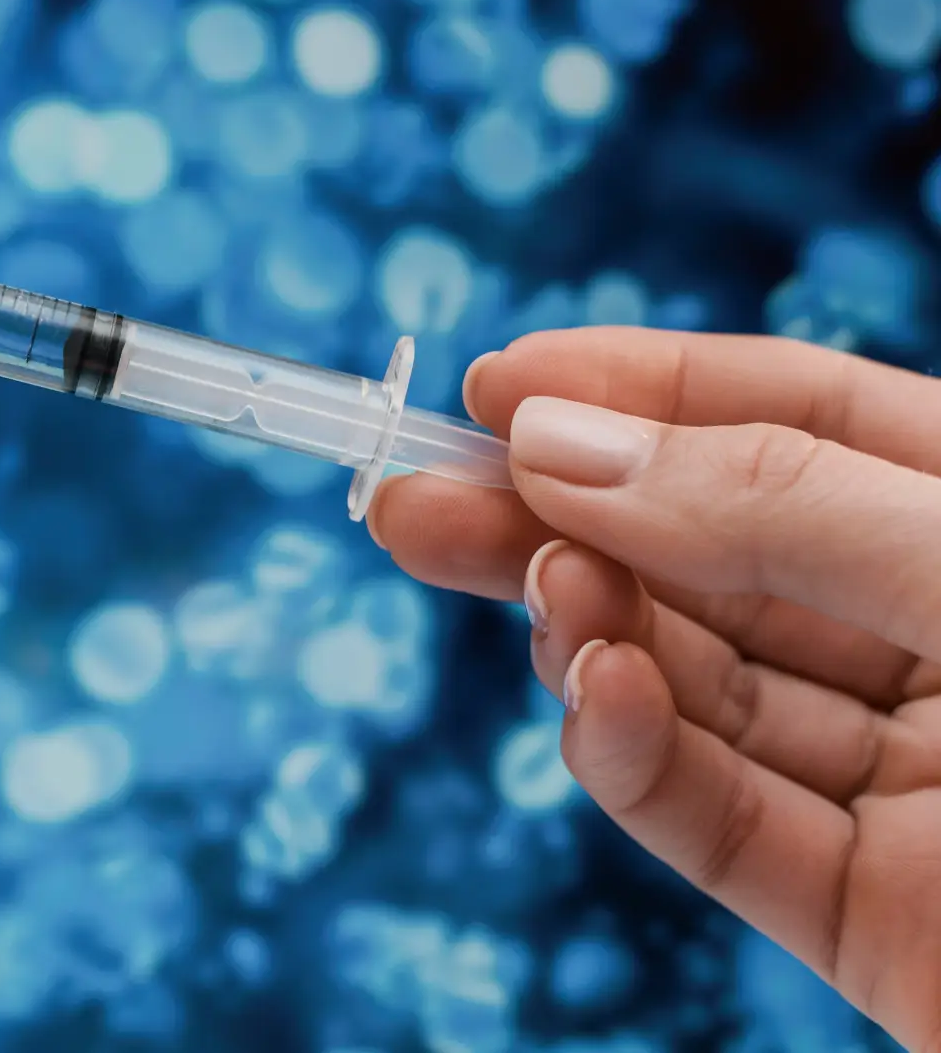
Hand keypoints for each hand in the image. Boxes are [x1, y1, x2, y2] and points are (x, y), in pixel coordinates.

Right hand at [370, 328, 940, 1047]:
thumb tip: (560, 444)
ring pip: (703, 684)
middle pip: (715, 554)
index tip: (496, 382)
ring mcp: (911, 785)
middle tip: (408, 495)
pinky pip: (722, 821)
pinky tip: (596, 699)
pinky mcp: (868, 916)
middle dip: (562, 516)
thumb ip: (777, 509)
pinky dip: (639, 758)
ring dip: (595, 631)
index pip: (800, 423)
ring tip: (529, 590)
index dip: (643, 390)